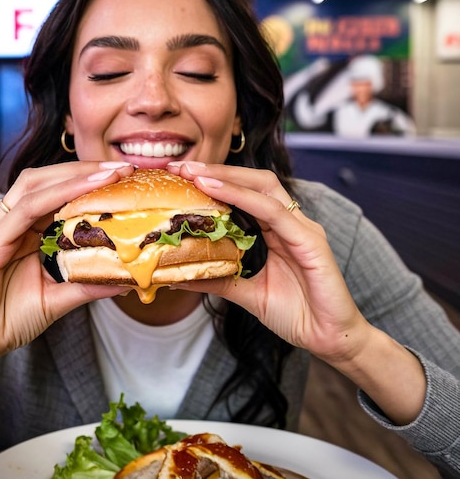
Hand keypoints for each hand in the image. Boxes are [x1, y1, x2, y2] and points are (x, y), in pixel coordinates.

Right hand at [0, 161, 135, 371]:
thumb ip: (88, 284)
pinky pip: (25, 210)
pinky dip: (55, 196)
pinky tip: (83, 191)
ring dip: (74, 176)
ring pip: (36, 185)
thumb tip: (125, 279)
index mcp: (25, 229)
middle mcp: (11, 222)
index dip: (89, 181)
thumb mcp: (58, 298)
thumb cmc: (10, 319)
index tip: (123, 177)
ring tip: (108, 174)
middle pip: (46, 179)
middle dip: (84, 169)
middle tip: (121, 168)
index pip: (57, 192)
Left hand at [166, 162, 369, 362]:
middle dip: (217, 169)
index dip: (214, 180)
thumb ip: (217, 280)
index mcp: (277, 229)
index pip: (245, 192)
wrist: (329, 339)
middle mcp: (290, 222)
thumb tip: (177, 277)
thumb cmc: (295, 314)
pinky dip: (244, 198)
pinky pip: (275, 213)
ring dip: (227, 178)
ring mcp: (302, 228)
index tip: (180, 175)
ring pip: (263, 188)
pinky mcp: (311, 242)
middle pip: (254, 180)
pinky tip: (218, 191)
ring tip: (195, 173)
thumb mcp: (246, 293)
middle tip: (182, 166)